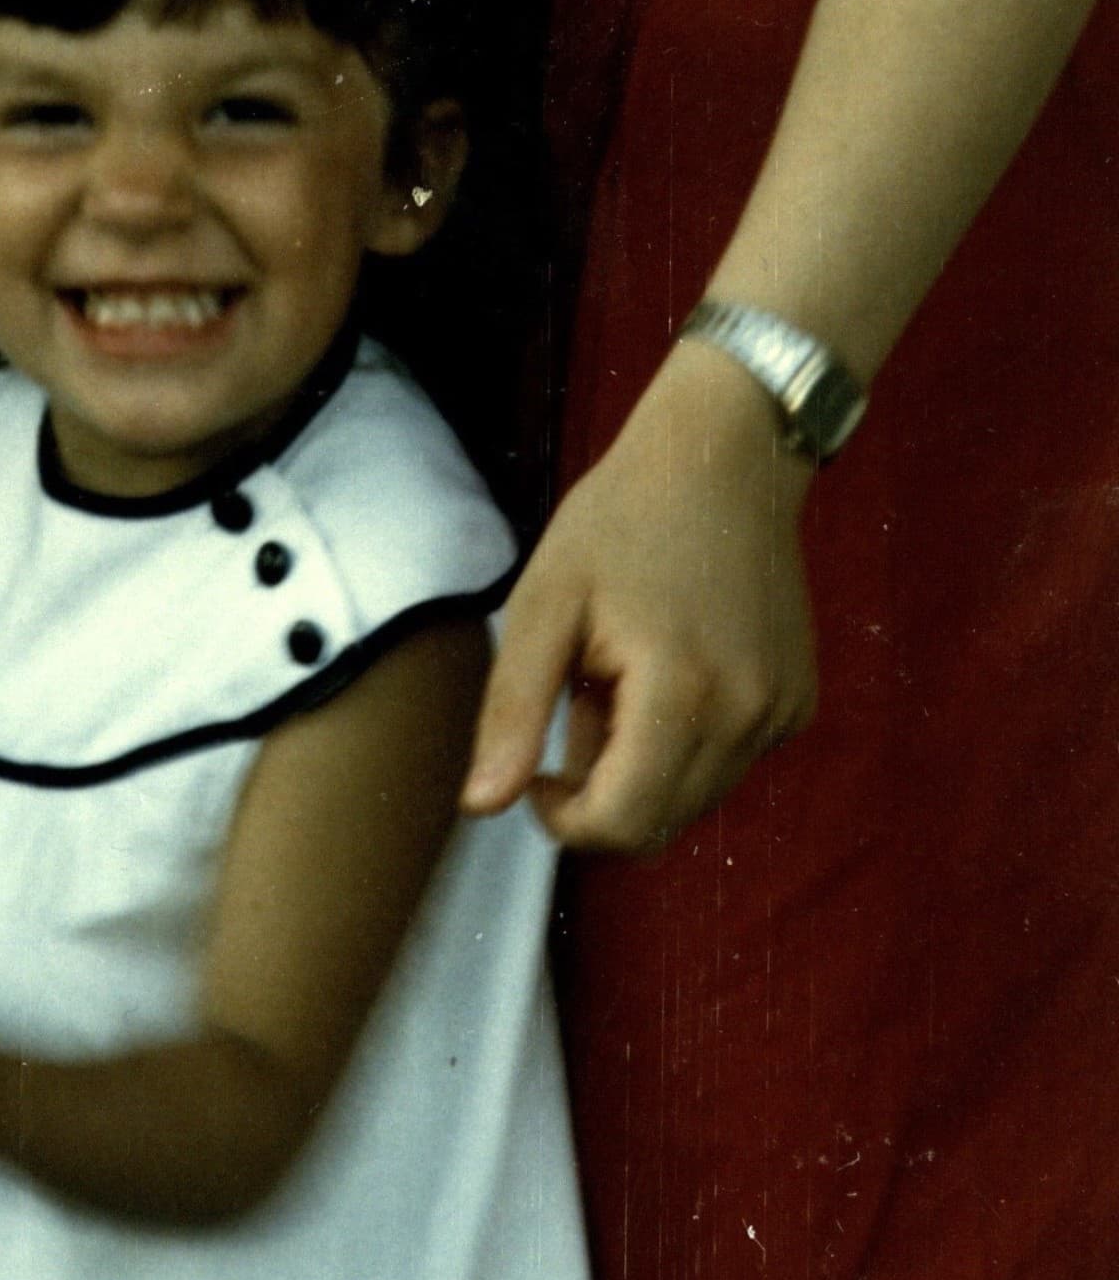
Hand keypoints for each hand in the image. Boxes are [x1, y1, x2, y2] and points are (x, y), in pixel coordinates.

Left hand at [461, 345, 817, 852]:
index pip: (621, 825)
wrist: (726, 453)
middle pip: (658, 826)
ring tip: (617, 680)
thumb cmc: (623, 517)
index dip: (563, 819)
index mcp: (682, 696)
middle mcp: (749, 717)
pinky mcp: (797, 702)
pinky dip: (684, 745)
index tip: (537, 769)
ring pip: (693, 801)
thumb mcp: (545, 604)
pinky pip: (728, 764)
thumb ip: (513, 712)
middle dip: (600, 794)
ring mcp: (782, 712)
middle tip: (574, 705)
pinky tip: (665, 672)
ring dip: (641, 770)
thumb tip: (481, 805)